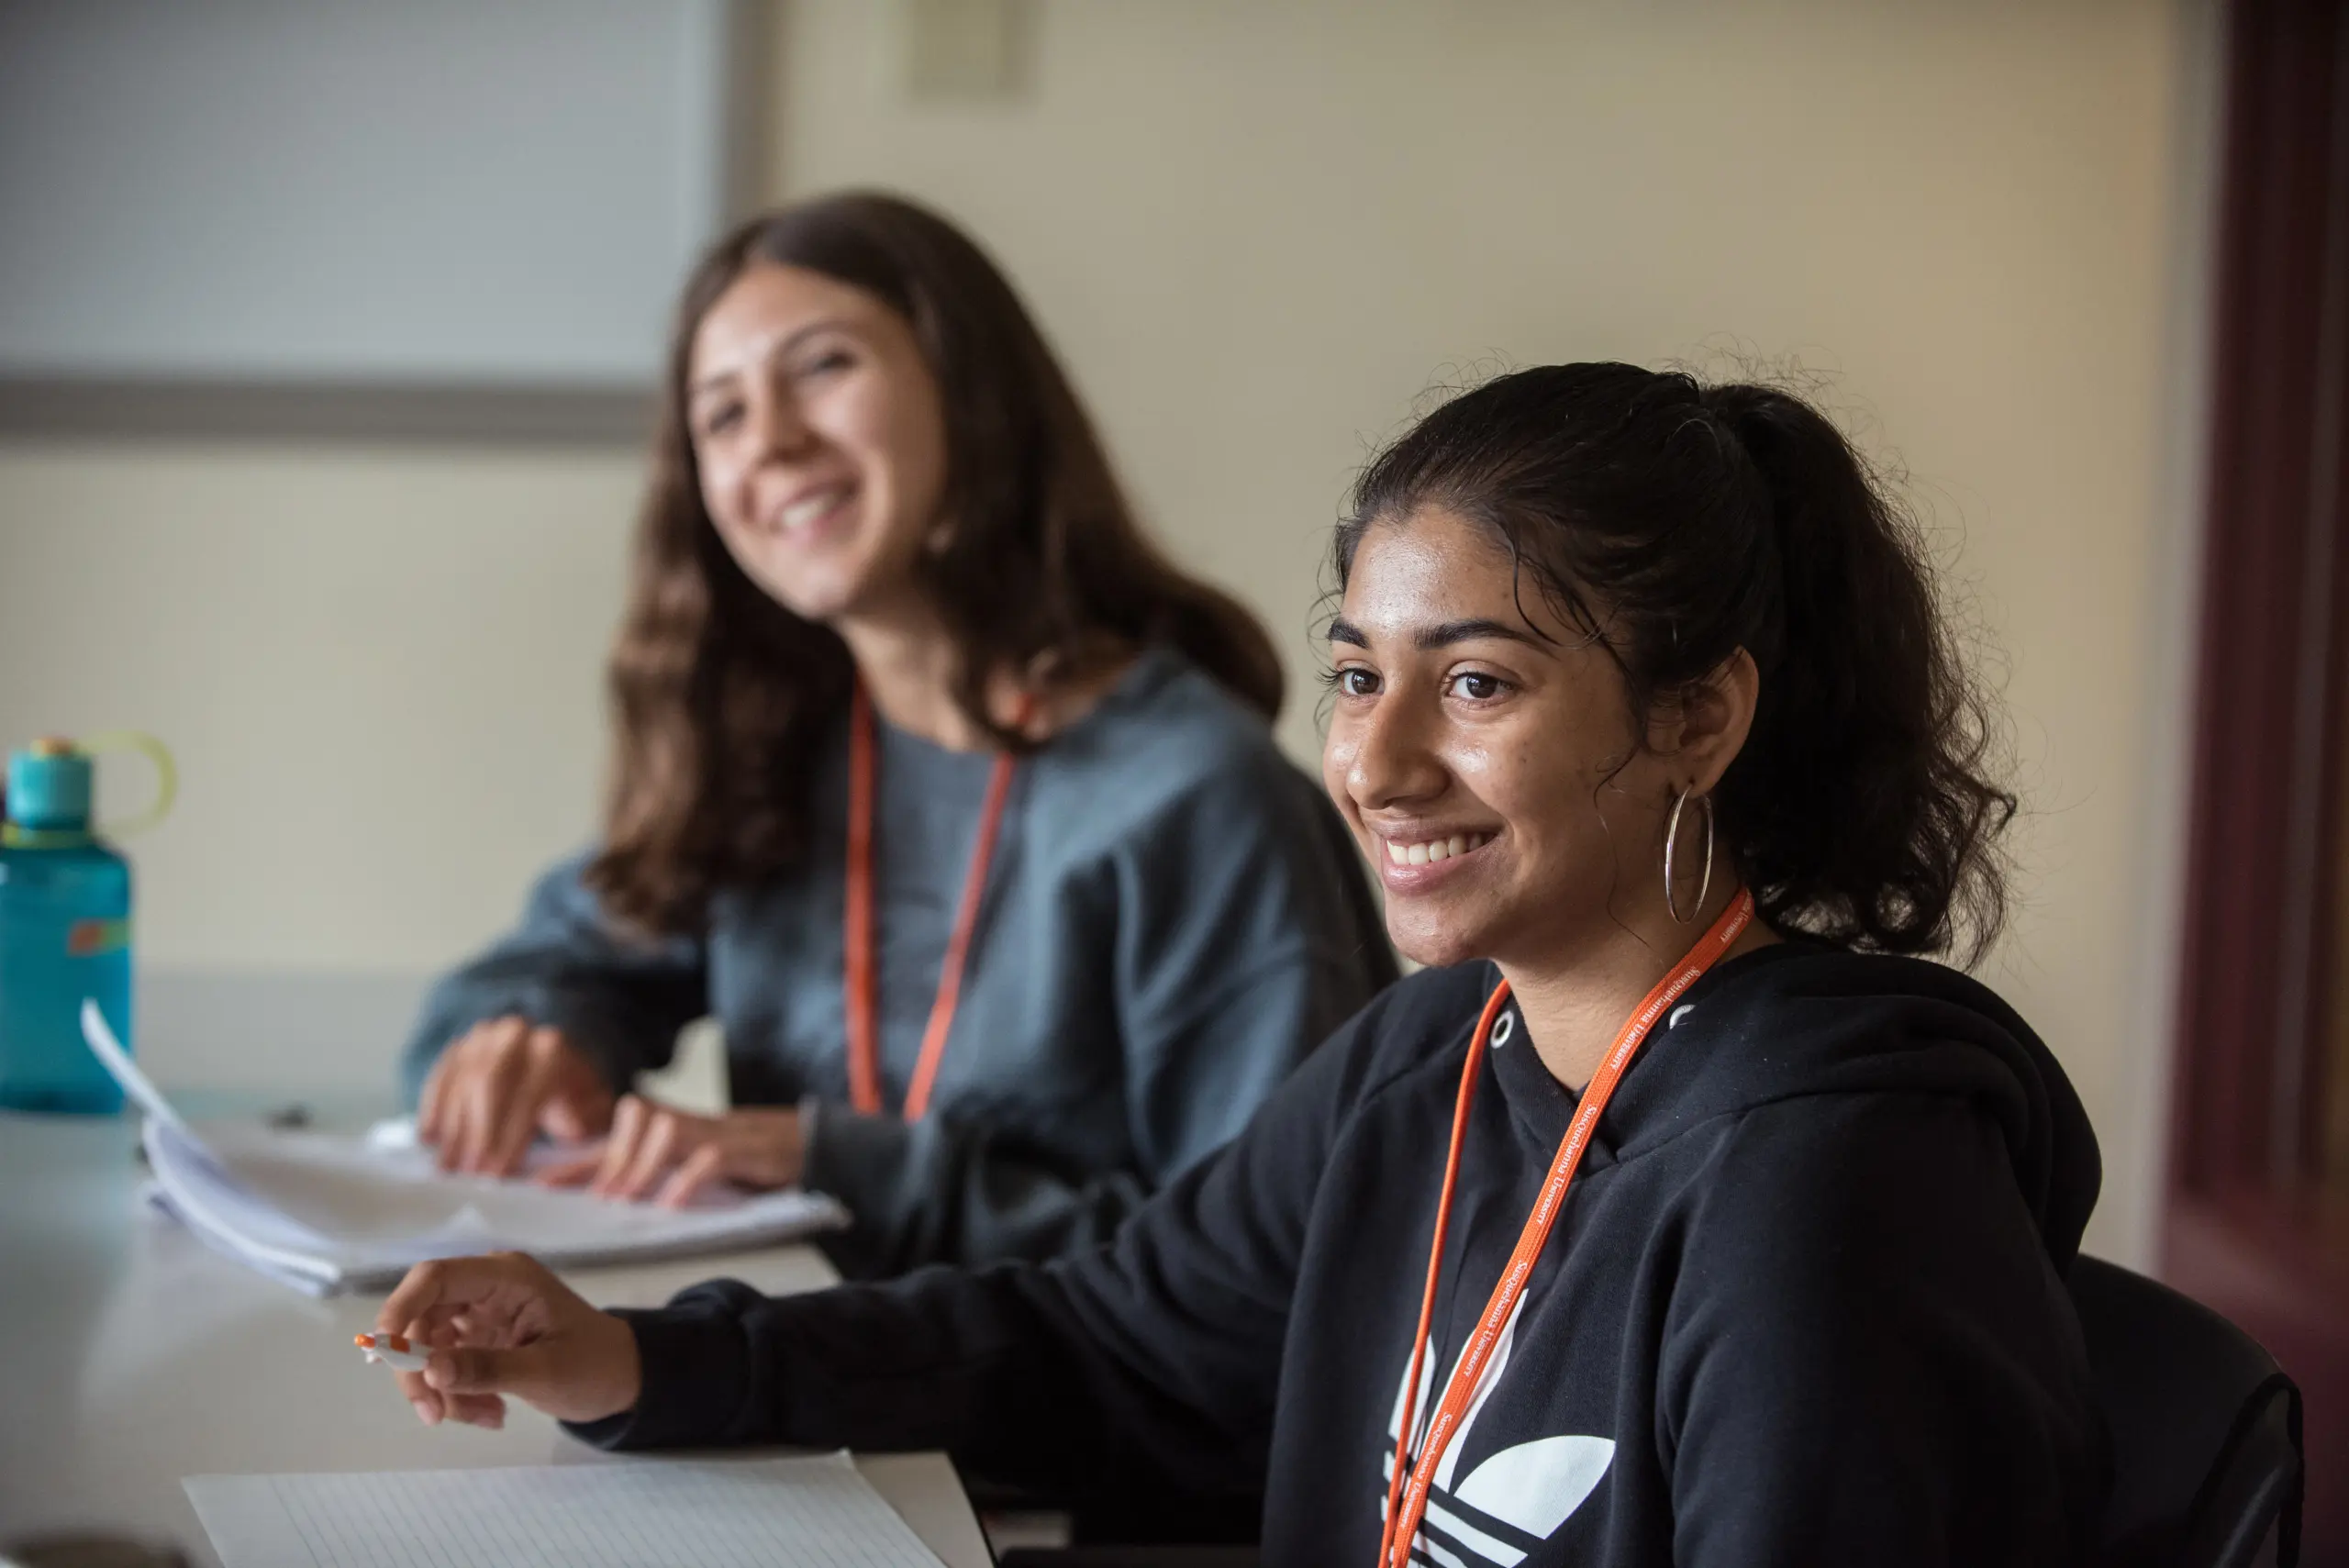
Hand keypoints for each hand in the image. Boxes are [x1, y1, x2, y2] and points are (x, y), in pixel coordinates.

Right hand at [377, 1251, 639, 1427]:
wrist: (621, 1378)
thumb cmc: (594, 1366)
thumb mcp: (545, 1372)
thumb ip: (487, 1370)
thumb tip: (430, 1371)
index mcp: (507, 1277)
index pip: (436, 1277)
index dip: (401, 1309)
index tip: (385, 1352)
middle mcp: (487, 1288)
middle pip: (422, 1319)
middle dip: (419, 1370)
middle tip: (433, 1415)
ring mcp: (480, 1315)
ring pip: (429, 1349)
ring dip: (442, 1391)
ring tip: (487, 1418)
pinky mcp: (479, 1341)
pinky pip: (446, 1367)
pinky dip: (457, 1395)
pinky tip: (492, 1413)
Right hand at [418, 1017, 615, 1175]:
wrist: (553, 1060)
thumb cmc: (573, 1095)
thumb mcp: (592, 1107)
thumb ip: (586, 1119)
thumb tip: (571, 1130)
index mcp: (553, 1049)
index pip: (529, 1093)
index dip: (511, 1136)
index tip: (497, 1174)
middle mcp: (516, 1035)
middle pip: (489, 1083)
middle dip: (477, 1132)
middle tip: (466, 1173)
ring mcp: (484, 1037)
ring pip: (461, 1081)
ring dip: (452, 1127)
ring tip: (447, 1166)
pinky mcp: (460, 1046)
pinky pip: (441, 1077)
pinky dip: (433, 1108)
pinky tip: (429, 1139)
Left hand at [536, 1095, 804, 1206]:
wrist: (804, 1142)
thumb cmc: (740, 1160)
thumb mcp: (688, 1165)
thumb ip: (651, 1175)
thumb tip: (602, 1202)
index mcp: (665, 1132)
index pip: (610, 1140)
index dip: (573, 1162)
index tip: (539, 1186)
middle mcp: (684, 1125)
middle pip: (634, 1125)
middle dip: (608, 1160)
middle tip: (596, 1198)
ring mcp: (714, 1132)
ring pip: (666, 1133)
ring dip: (641, 1167)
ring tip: (624, 1200)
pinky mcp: (743, 1148)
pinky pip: (708, 1158)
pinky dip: (685, 1180)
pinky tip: (671, 1205)